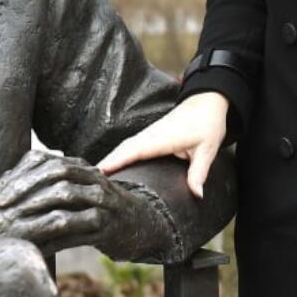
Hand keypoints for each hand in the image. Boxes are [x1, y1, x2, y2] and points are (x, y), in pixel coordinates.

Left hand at [0, 150, 161, 256]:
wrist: (136, 225)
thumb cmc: (93, 209)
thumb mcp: (73, 190)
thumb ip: (45, 184)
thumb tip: (4, 187)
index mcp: (79, 166)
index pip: (43, 160)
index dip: (17, 176)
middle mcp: (92, 178)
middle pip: (55, 172)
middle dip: (24, 188)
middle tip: (1, 207)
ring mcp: (102, 200)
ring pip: (66, 195)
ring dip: (36, 208)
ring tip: (14, 223)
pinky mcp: (106, 226)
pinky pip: (75, 229)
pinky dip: (52, 238)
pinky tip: (34, 247)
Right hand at [97, 92, 228, 198]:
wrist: (207, 101)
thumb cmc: (207, 123)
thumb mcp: (207, 149)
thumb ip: (199, 172)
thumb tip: (196, 194)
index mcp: (161, 138)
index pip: (134, 151)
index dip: (116, 161)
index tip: (100, 172)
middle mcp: (150, 135)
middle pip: (123, 149)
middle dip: (106, 163)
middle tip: (89, 181)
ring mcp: (148, 134)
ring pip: (124, 147)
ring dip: (110, 159)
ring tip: (94, 177)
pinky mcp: (150, 135)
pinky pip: (129, 146)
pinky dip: (118, 155)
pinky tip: (111, 166)